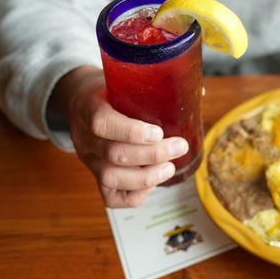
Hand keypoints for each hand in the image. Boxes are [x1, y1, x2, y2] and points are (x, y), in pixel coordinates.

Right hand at [53, 67, 187, 207]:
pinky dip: (134, 195)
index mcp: (89, 107)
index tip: (159, 132)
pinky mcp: (95, 176)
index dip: (131, 132)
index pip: (102, 123)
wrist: (81, 102)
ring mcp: (88, 159)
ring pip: (110, 178)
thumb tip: (199, 93)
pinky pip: (109, 197)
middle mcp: (85, 137)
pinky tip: (152, 183)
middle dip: (152, 155)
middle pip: (113, 154)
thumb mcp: (125, 81)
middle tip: (179, 147)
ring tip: (170, 168)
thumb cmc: (111, 91)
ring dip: (146, 177)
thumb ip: (157, 87)